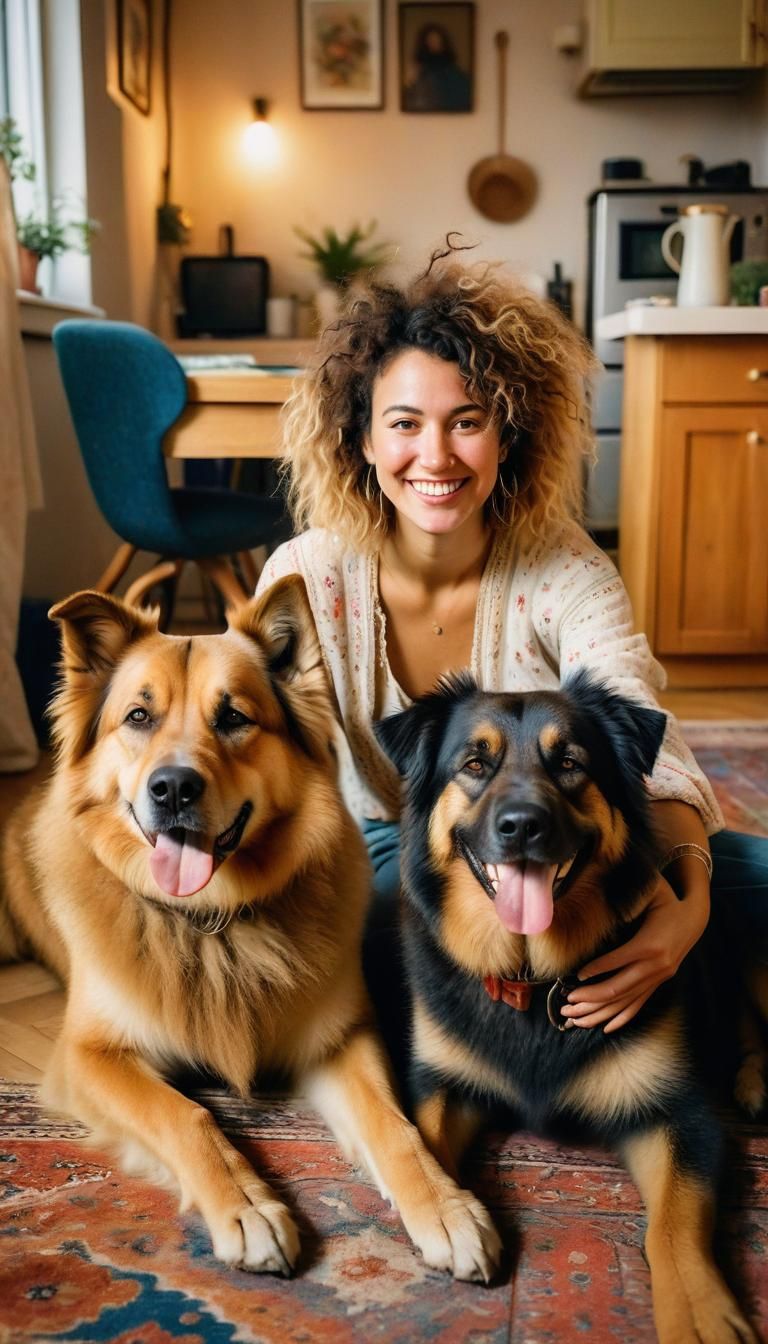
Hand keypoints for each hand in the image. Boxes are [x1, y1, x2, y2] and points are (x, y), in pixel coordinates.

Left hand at [559, 873, 709, 1033]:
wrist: (694, 918)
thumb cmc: (666, 900)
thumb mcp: (650, 891)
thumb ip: (628, 890)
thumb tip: (599, 876)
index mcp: (649, 944)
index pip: (618, 961)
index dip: (595, 970)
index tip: (574, 977)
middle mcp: (655, 966)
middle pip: (618, 989)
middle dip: (590, 998)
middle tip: (566, 1004)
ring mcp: (658, 978)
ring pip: (625, 1002)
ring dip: (599, 1012)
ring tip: (575, 1018)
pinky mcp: (659, 983)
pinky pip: (638, 1005)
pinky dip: (621, 1017)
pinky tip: (605, 1027)